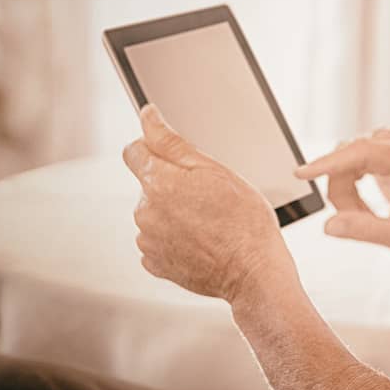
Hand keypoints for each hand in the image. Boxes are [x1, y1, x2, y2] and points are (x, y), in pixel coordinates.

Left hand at [121, 105, 293, 301]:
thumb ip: (173, 142)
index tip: (173, 157)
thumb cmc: (245, 220)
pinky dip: (176, 240)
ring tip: (210, 223)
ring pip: (155, 215)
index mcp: (159, 183)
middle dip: (173, 186)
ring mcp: (148, 241)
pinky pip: (159, 242)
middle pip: (150, 186)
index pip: (134, 151)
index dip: (154, 148)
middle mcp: (145, 212)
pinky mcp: (156, 264)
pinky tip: (202, 242)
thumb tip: (147, 116)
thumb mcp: (216, 170)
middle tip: (210, 197)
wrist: (254, 272)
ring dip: (175, 214)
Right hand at [294, 128, 389, 252]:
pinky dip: (351, 179)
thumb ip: (365, 231)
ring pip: (348, 156)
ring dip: (347, 188)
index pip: (362, 153)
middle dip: (342, 191)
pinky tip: (364, 200)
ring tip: (364, 213)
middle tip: (350, 219)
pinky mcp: (389, 140)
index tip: (303, 173)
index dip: (330, 163)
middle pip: (350, 156)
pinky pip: (353, 156)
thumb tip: (329, 225)